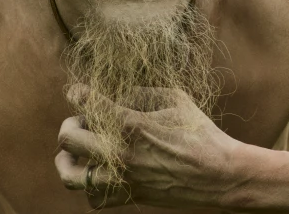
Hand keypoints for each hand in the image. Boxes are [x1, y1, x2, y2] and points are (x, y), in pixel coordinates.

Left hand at [55, 85, 243, 209]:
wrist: (221, 175)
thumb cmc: (201, 132)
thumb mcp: (175, 99)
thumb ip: (141, 92)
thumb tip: (118, 94)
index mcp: (131, 123)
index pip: (86, 103)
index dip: (77, 93)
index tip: (78, 91)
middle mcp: (121, 153)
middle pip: (68, 137)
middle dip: (71, 123)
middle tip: (83, 120)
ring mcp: (123, 179)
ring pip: (70, 174)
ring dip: (67, 158)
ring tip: (77, 150)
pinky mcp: (130, 196)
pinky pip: (92, 196)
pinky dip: (89, 184)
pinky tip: (98, 171)